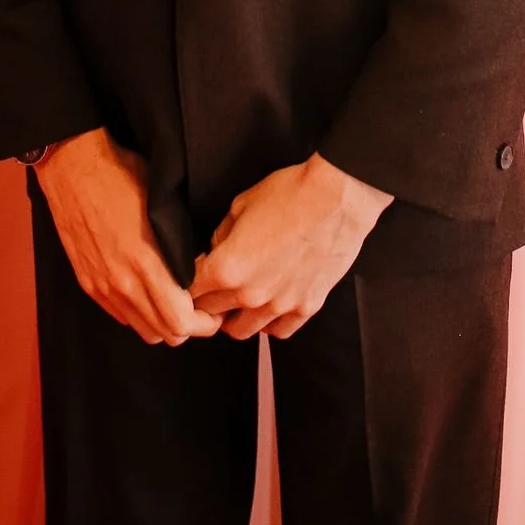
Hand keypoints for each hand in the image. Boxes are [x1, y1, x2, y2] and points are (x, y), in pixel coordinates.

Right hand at [34, 128, 222, 346]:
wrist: (72, 166)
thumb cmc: (121, 175)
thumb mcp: (162, 206)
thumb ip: (179, 245)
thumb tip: (200, 267)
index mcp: (146, 263)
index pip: (181, 321)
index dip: (205, 322)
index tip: (215, 309)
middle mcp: (123, 283)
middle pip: (165, 334)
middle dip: (189, 327)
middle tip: (201, 309)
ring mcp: (103, 286)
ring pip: (143, 330)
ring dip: (163, 324)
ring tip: (175, 303)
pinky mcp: (88, 282)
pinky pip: (120, 315)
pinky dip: (139, 314)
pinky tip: (147, 293)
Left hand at [188, 154, 393, 339]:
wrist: (337, 198)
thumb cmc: (289, 194)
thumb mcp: (240, 205)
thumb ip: (221, 236)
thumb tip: (216, 251)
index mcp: (228, 268)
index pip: (191, 292)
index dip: (188, 283)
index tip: (194, 275)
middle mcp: (251, 294)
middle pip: (212, 315)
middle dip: (208, 301)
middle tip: (213, 287)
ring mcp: (280, 305)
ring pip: (242, 331)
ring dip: (236, 316)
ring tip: (240, 298)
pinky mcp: (307, 308)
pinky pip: (279, 331)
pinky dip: (269, 323)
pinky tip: (270, 304)